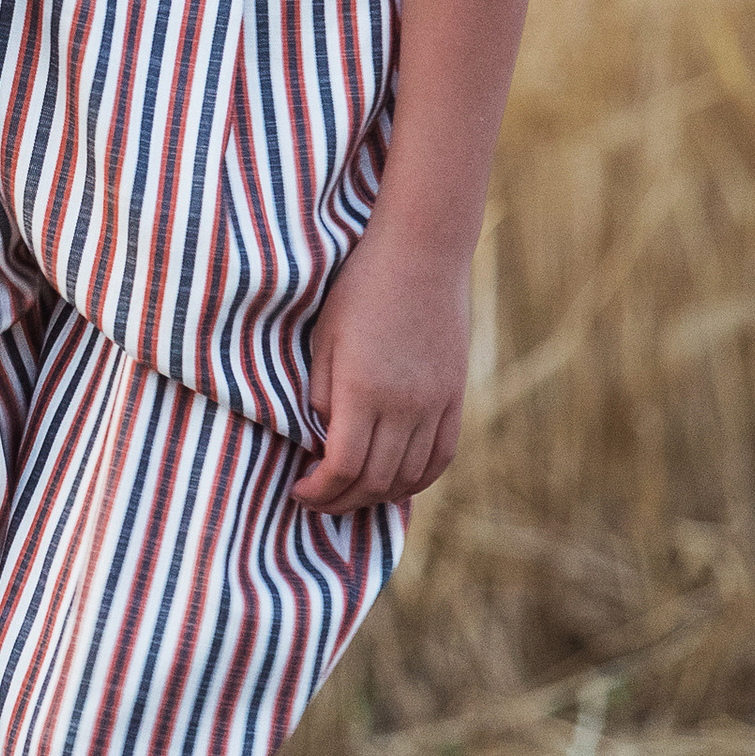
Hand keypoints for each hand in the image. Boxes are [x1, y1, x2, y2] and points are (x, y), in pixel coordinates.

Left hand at [296, 220, 471, 512]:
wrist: (422, 254)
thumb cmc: (359, 289)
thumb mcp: (324, 340)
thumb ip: (320, 396)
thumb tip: (320, 442)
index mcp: (363, 390)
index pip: (342, 467)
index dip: (318, 490)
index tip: (298, 489)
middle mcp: (404, 405)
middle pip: (376, 481)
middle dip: (342, 501)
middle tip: (319, 499)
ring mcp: (436, 404)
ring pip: (410, 477)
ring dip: (378, 495)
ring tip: (352, 492)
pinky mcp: (456, 397)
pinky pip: (441, 457)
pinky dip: (417, 480)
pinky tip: (396, 482)